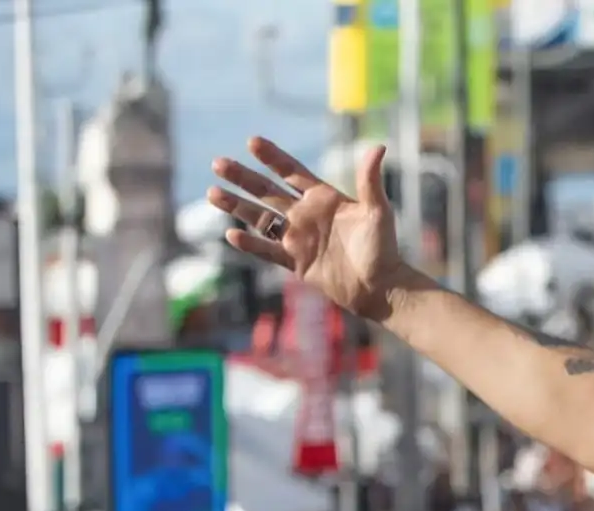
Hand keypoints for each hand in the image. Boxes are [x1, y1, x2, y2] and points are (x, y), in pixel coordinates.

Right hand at [207, 137, 410, 321]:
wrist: (380, 286)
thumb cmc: (382, 247)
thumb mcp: (377, 211)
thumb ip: (370, 180)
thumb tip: (379, 146)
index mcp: (324, 198)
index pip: (291, 171)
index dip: (272, 157)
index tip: (252, 141)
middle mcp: (306, 215)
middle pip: (267, 191)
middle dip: (243, 177)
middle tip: (218, 163)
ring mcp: (298, 238)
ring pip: (261, 218)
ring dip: (237, 206)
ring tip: (212, 192)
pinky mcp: (296, 262)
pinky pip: (268, 250)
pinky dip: (251, 243)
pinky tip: (231, 234)